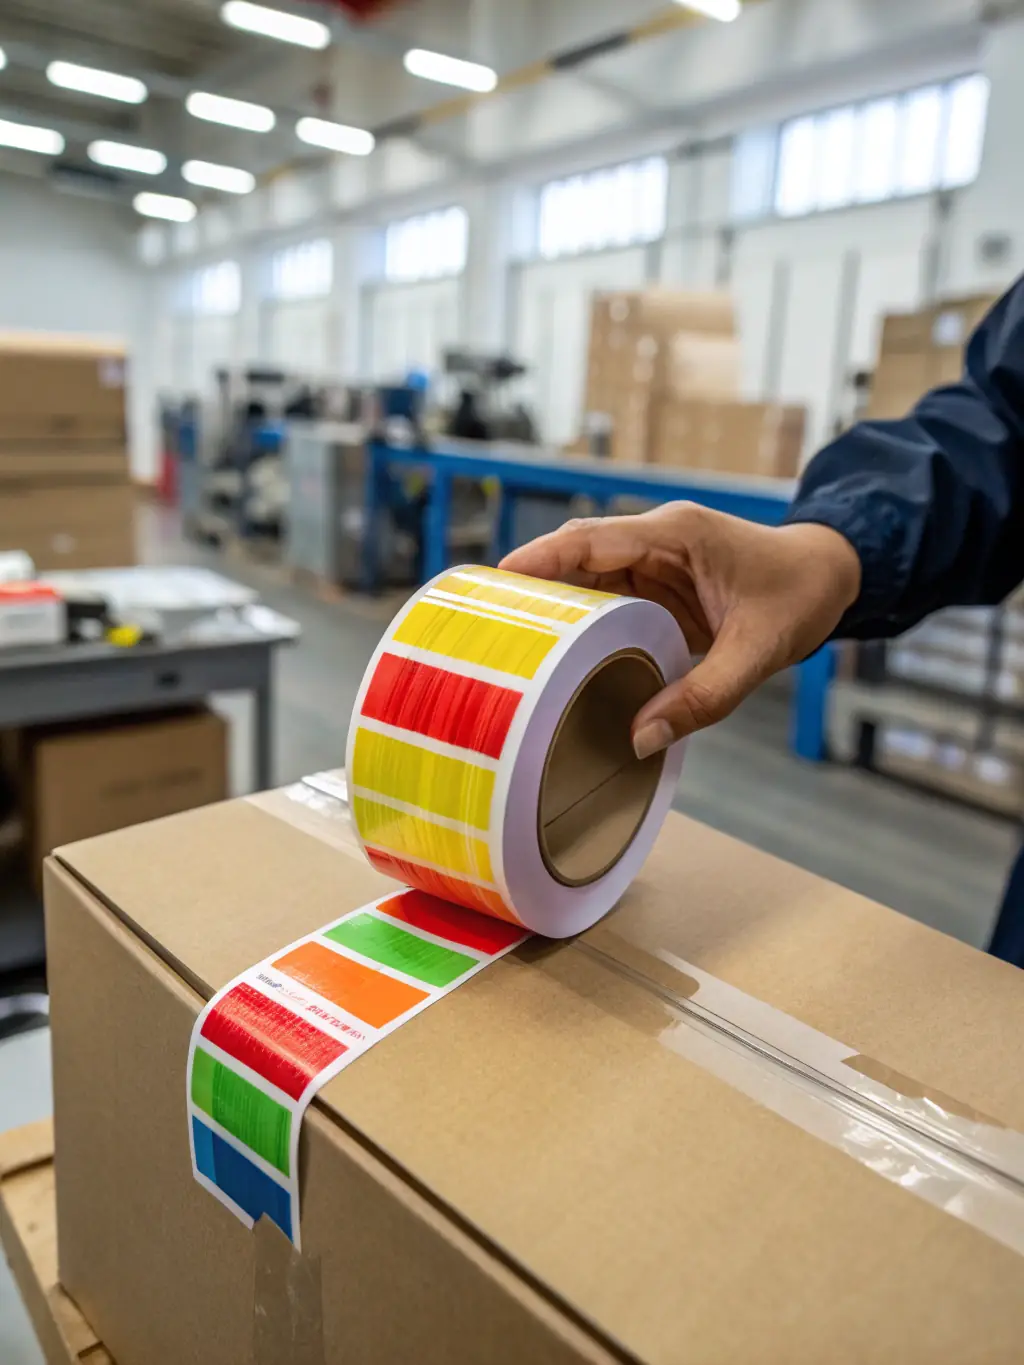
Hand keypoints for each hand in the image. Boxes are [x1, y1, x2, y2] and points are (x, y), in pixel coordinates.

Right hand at [500, 503, 861, 757]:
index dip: (540, 557)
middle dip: (529, 587)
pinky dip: (577, 624)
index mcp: (675, 534)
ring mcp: (653, 561)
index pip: (590, 538)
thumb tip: (641, 738)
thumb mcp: (759, 651)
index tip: (494, 580)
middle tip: (481, 624)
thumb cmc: (800, 596)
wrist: (830, 576)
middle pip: (575, 557)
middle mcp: (655, 540)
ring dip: (550, 609)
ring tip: (504, 645)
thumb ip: (704, 696)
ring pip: (584, 579)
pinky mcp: (655, 585)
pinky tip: (552, 655)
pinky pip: (604, 599)